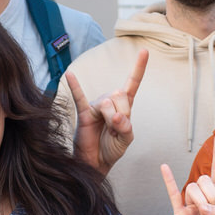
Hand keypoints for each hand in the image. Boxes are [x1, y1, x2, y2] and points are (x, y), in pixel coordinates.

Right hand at [67, 48, 148, 173]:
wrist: (96, 163)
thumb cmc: (111, 149)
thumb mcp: (126, 140)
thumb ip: (126, 127)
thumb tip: (115, 116)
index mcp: (124, 105)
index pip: (132, 83)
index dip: (139, 68)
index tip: (144, 51)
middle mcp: (109, 101)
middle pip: (121, 95)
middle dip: (122, 113)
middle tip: (115, 128)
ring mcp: (96, 106)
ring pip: (108, 102)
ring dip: (110, 118)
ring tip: (106, 129)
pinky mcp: (84, 112)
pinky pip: (79, 96)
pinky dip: (75, 85)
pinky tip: (69, 74)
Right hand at [162, 132, 214, 214]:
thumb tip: (204, 208)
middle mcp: (204, 193)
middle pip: (203, 179)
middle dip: (210, 194)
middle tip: (212, 208)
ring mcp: (190, 201)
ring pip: (191, 188)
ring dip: (198, 201)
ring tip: (201, 214)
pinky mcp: (179, 210)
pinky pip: (172, 192)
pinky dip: (168, 180)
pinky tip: (164, 167)